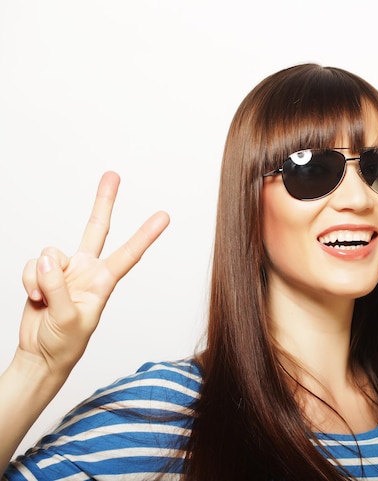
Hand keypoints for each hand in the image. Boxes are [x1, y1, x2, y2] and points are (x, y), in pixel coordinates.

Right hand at [18, 172, 169, 377]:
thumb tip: (47, 260)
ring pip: (50, 252)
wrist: (41, 354)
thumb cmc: (65, 344)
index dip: (146, 234)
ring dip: (41, 275)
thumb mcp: (69, 320)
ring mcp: (65, 271)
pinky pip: (31, 265)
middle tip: (113, 175)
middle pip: (96, 229)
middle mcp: (87, 271)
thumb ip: (57, 287)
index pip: (129, 253)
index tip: (164, 216)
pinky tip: (34, 296)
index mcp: (104, 282)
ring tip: (42, 298)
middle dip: (103, 202)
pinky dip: (27, 280)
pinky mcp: (43, 275)